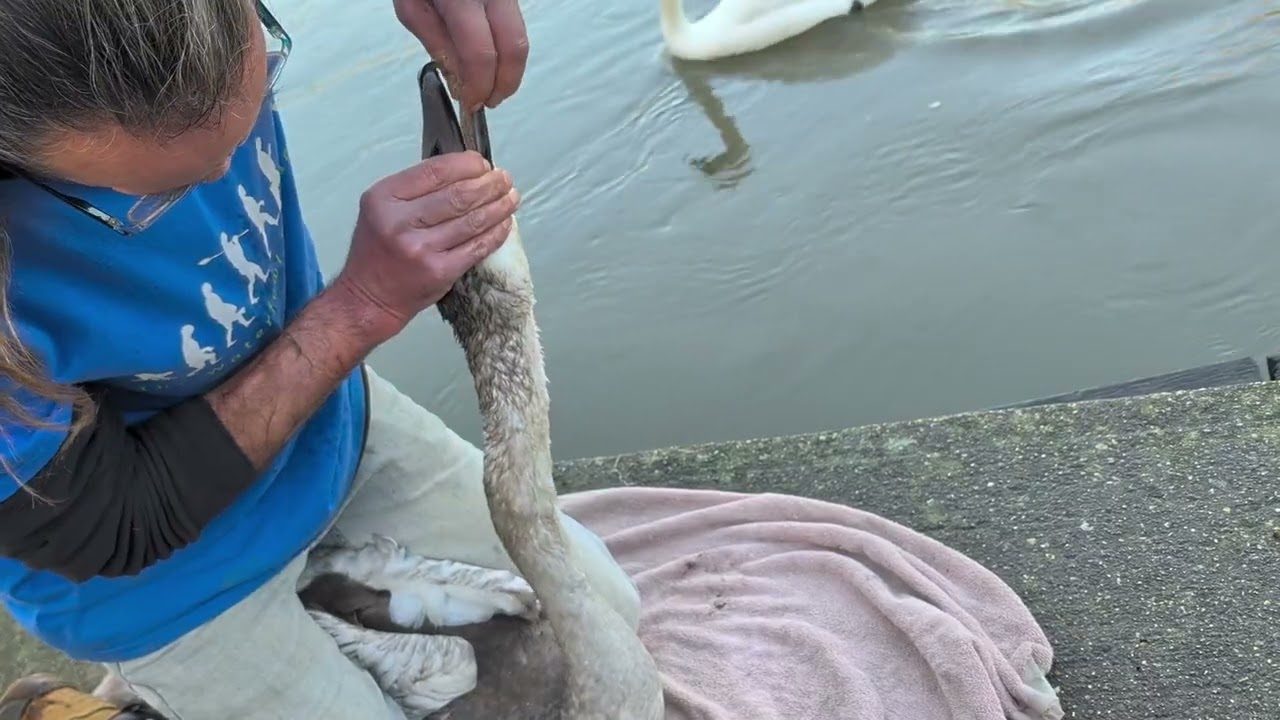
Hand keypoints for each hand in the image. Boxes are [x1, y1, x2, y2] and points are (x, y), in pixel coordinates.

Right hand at [332, 150, 518, 340]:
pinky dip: (496, 232)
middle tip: (504, 178)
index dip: (467, 164)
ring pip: (472, 220)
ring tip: (511, 197)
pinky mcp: (439, 272)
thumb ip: (415, 191)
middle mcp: (400, 222)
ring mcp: (421, 249)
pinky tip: (504, 223)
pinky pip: (477, 247)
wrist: (368, 297)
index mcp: (384, 198)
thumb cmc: (378, 251)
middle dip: (489, 184)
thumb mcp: (382, 210)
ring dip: (499, 206)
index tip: (483, 163)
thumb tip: (465, 173)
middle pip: (459, 195)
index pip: (435, 171)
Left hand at [393, 0, 528, 111]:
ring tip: (489, 85)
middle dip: (505, 83)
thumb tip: (459, 80)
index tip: (471, 103)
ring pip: (521, 38)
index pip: (480, 53)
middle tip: (489, 100)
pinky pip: (517, 26)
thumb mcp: (411, 6)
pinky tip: (490, 60)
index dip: (479, 86)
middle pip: (514, 48)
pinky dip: (506, 50)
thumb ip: (436, 43)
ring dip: (508, 69)